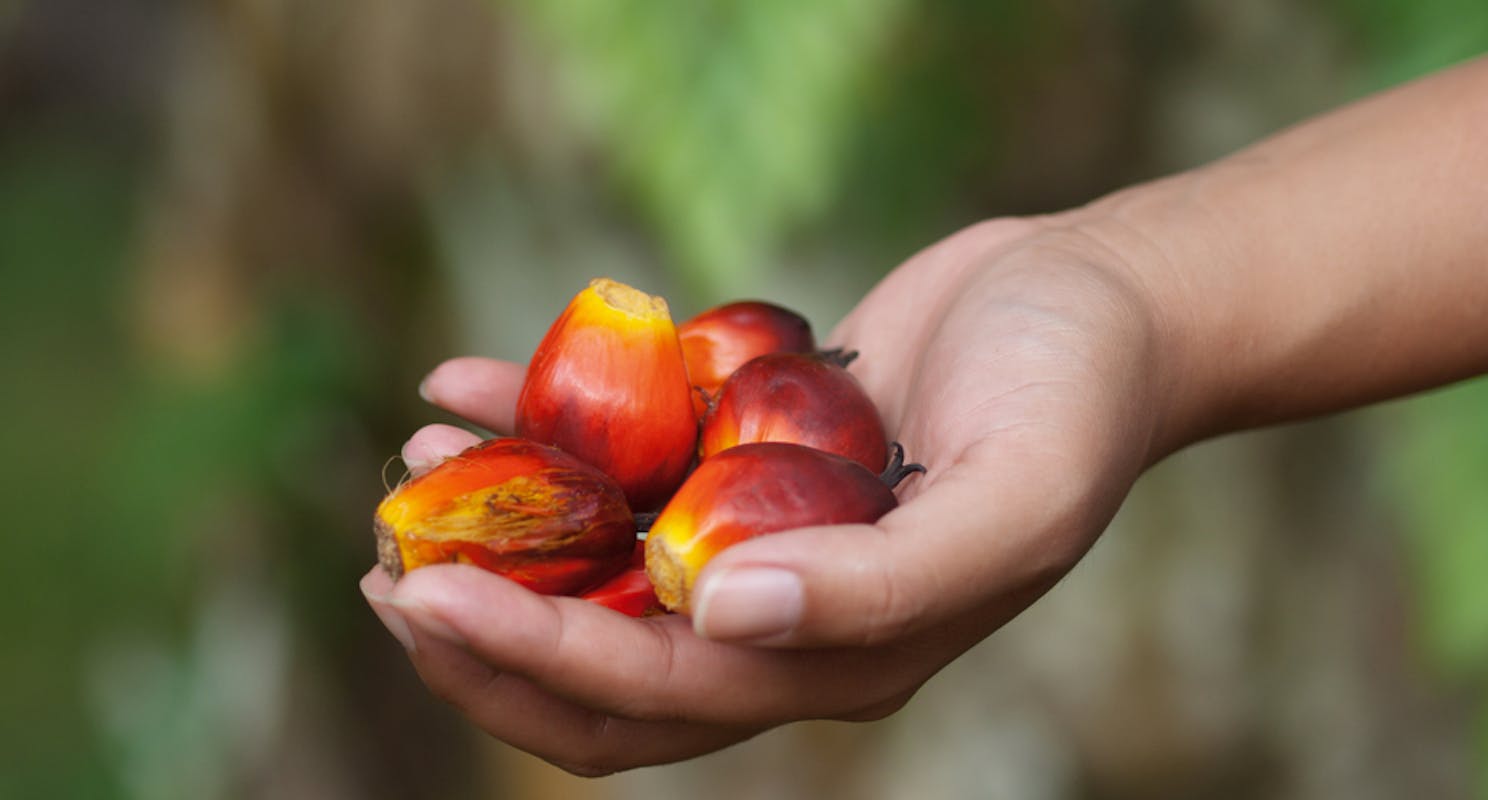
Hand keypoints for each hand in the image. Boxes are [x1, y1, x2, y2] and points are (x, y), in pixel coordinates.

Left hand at [361, 215, 1178, 774]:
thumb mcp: (1012, 500)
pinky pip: (620, 462)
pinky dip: (538, 431)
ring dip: (495, 532)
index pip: (652, 695)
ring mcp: (756, 538)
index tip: (425, 593)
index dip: (531, 657)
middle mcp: (780, 619)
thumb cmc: (1076, 400)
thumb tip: (716, 616)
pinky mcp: (742, 456)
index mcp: (838, 661)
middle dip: (482, 633)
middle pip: (596, 670)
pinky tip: (466, 382)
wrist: (1103, 304)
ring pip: (592, 570)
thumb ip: (878, 587)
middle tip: (385, 560)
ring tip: (411, 469)